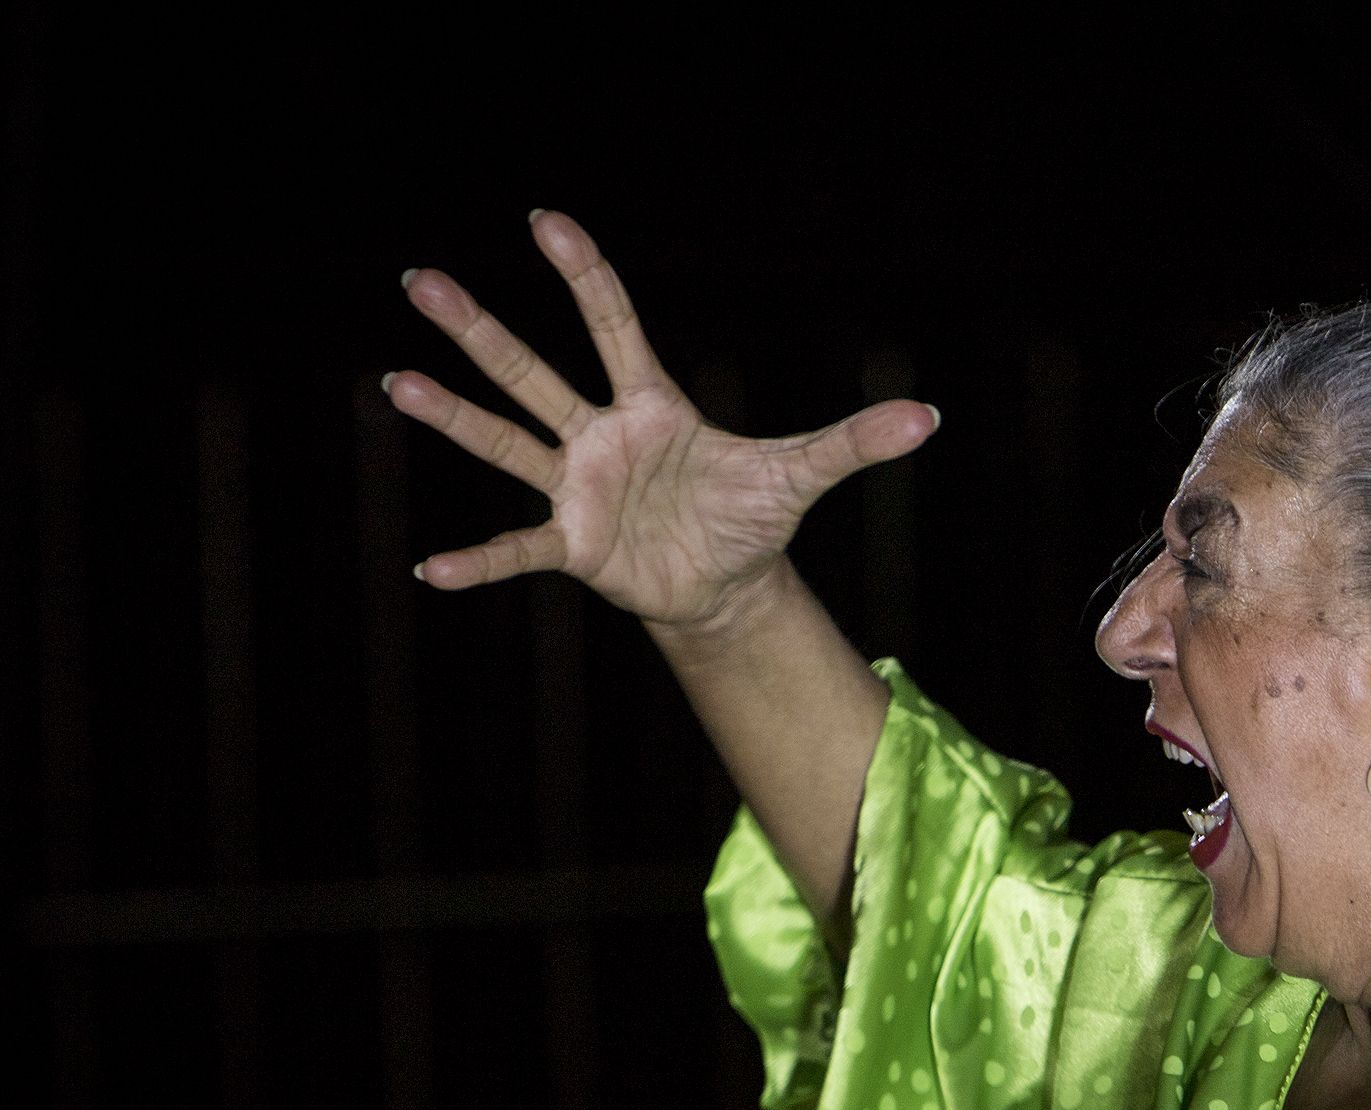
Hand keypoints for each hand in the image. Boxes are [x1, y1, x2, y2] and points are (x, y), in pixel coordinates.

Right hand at [386, 210, 938, 627]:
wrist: (727, 584)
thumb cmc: (753, 516)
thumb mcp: (803, 474)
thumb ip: (854, 440)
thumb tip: (928, 416)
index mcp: (653, 405)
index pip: (613, 326)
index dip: (582, 275)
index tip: (544, 220)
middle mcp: (601, 436)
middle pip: (533, 372)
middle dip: (480, 331)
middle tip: (422, 281)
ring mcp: (579, 488)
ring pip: (508, 443)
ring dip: (455, 418)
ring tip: (397, 385)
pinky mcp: (573, 546)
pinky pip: (517, 549)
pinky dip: (478, 562)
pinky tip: (430, 571)